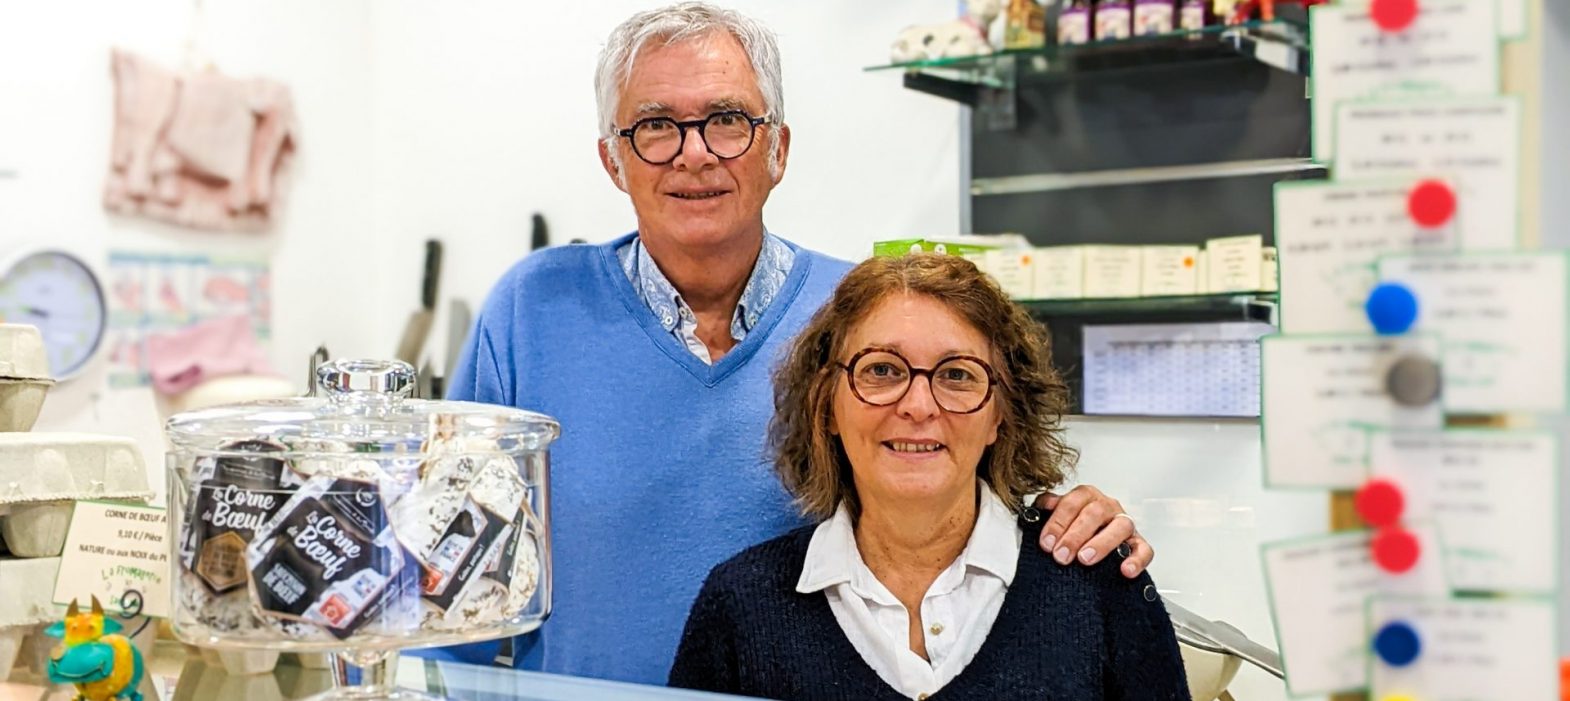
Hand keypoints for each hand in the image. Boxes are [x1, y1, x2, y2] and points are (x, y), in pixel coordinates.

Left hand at [1032, 486, 1152, 578]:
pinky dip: (1136, 559)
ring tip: (1086, 559)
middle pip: (1094, 513)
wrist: (1087, 545)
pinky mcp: (1138, 543)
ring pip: (1120, 527)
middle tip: (1061, 555)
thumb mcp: (1056, 516)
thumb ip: (1046, 508)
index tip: (1046, 543)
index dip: (1057, 522)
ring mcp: (1124, 524)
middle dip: (1075, 535)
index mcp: (1085, 496)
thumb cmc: (1071, 529)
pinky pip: (1144, 549)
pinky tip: (1125, 570)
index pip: (1072, 502)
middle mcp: (1106, 506)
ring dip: (1102, 543)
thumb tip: (1037, 509)